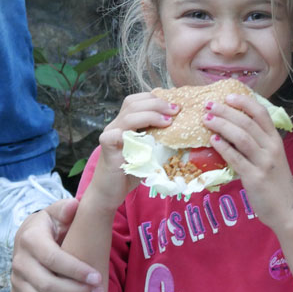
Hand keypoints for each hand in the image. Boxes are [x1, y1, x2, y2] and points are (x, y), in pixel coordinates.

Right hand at [10, 199, 103, 291]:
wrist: (31, 235)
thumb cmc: (52, 224)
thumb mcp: (59, 212)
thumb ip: (66, 210)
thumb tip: (74, 206)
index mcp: (30, 239)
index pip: (53, 259)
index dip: (75, 271)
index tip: (97, 278)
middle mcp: (19, 262)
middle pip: (46, 284)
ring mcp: (16, 281)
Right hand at [90, 91, 177, 206]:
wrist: (110, 192)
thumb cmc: (133, 172)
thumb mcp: (151, 151)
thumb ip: (160, 138)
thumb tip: (185, 130)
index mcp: (126, 122)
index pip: (138, 100)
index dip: (157, 98)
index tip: (176, 104)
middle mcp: (116, 125)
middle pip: (133, 103)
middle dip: (157, 104)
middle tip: (176, 110)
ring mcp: (110, 134)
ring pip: (128, 116)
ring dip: (150, 115)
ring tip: (168, 121)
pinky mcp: (106, 147)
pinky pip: (115, 135)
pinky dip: (129, 133)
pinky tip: (145, 138)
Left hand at [202, 93, 292, 233]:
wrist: (286, 209)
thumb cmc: (275, 182)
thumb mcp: (272, 157)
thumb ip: (257, 143)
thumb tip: (232, 127)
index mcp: (276, 140)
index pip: (262, 114)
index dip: (244, 102)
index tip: (228, 95)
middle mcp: (272, 148)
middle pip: (247, 122)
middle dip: (226, 111)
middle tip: (209, 105)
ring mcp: (264, 163)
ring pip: (241, 137)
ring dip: (222, 125)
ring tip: (206, 119)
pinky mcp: (255, 178)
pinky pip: (236, 158)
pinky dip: (223, 147)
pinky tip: (212, 140)